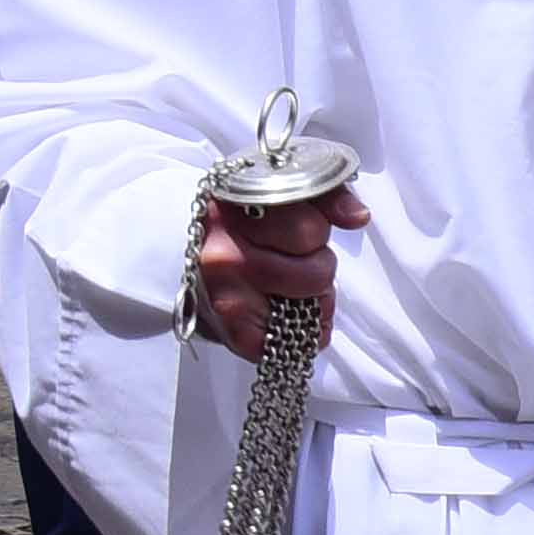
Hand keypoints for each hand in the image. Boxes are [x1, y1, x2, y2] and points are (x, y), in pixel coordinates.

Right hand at [191, 179, 371, 358]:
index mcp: (234, 212)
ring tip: (290, 286)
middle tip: (293, 260)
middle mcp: (225, 256)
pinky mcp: (232, 334)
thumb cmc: (237, 224)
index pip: (311, 230)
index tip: (298, 231)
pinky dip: (303, 335)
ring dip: (314, 300)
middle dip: (318, 266)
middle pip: (317, 272)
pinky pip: (295, 344)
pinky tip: (287, 315)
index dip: (316, 232)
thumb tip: (357, 218)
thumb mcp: (274, 190)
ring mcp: (227, 299)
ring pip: (311, 309)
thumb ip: (324, 194)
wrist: (175, 256)